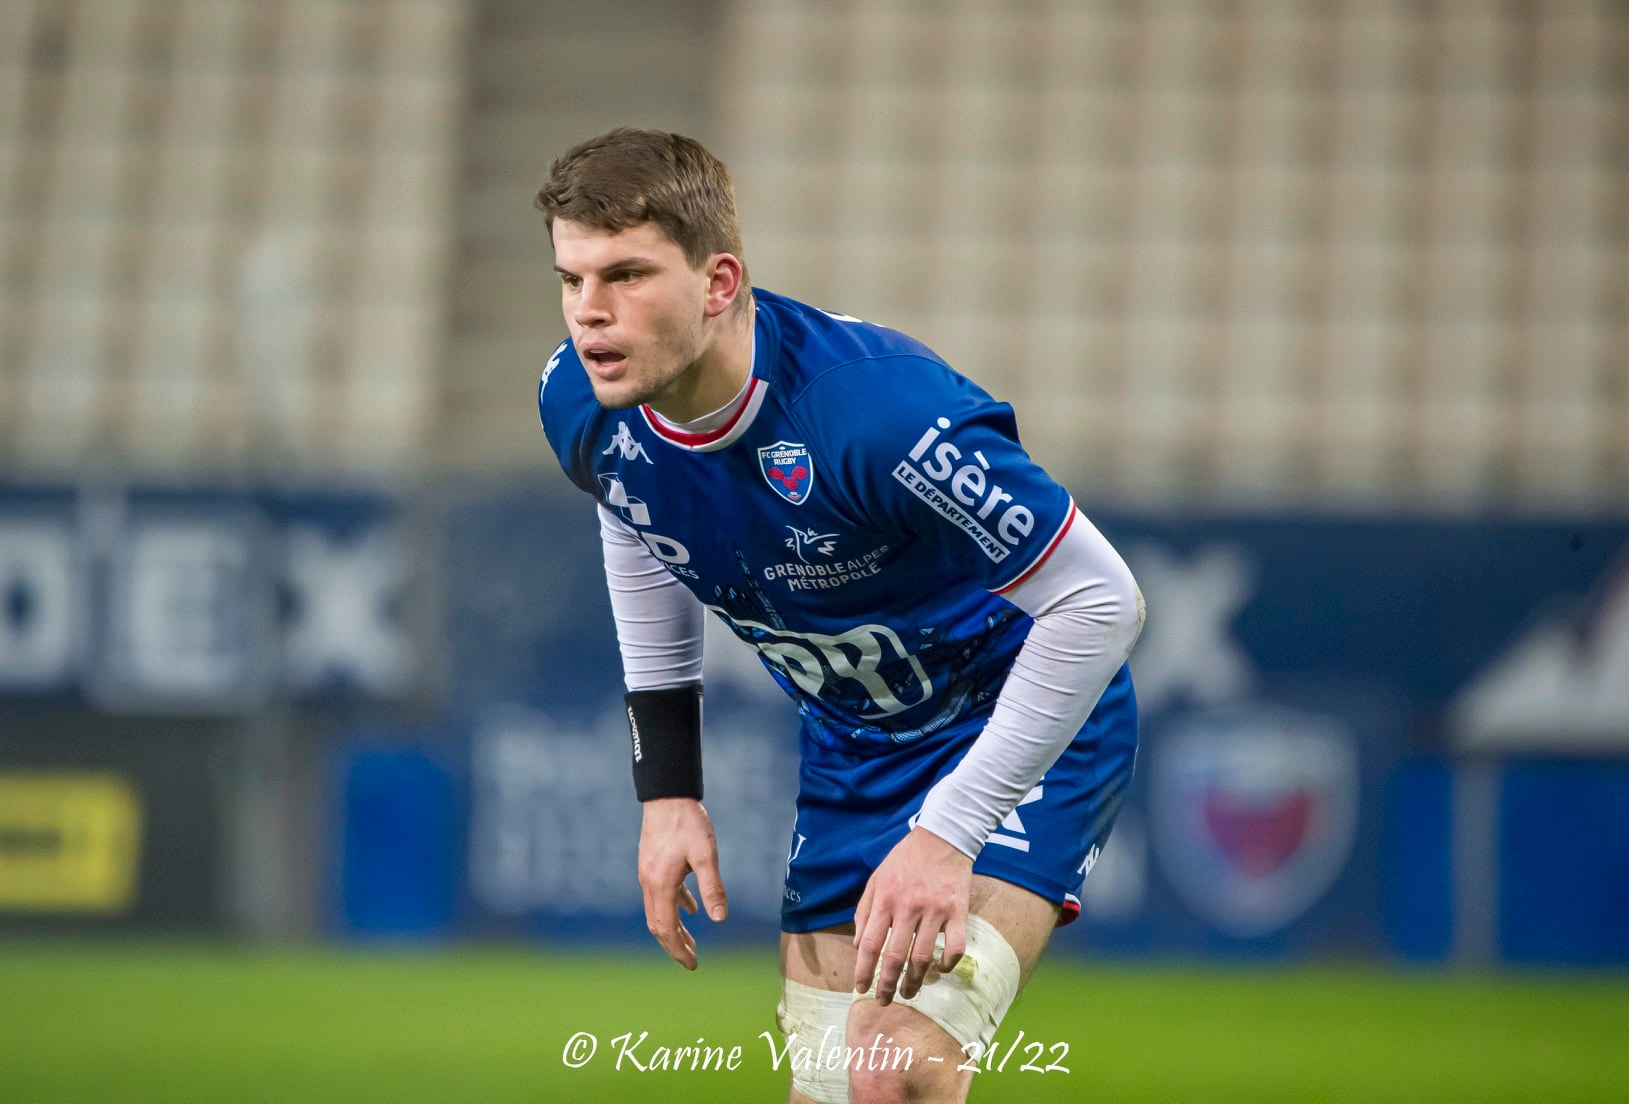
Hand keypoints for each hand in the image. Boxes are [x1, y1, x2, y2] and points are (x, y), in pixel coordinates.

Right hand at [638, 798, 728, 969]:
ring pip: (658, 911)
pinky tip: (691, 910)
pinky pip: (662, 894)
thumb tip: (719, 918)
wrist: (667, 794)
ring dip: (674, 929)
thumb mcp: (706, 854)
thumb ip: (712, 886)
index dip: (678, 950)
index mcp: (660, 884)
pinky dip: (675, 907)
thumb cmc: (688, 822)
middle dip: (674, 946)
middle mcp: (649, 883)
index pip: (666, 929)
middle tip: (692, 962)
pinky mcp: (652, 864)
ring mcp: (648, 873)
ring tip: (691, 942)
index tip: (693, 965)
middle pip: (658, 925)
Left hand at [852, 826, 973, 1004]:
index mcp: (885, 899)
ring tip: (910, 992)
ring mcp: (934, 910)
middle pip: (894, 956)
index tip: (861, 988)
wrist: (942, 837)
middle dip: (887, 984)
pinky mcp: (958, 911)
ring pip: (922, 957)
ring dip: (915, 981)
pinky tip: (941, 969)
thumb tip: (858, 945)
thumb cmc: (905, 858)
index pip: (869, 944)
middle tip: (885, 1001)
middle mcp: (908, 907)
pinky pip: (955, 946)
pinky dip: (948, 963)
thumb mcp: (877, 878)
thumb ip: (864, 910)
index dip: (864, 970)